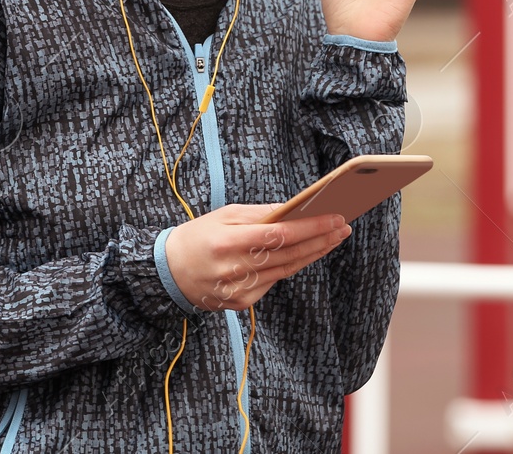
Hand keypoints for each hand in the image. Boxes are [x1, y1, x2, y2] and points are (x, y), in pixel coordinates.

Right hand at [163, 204, 351, 312]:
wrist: (168, 273)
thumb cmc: (198, 236)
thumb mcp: (223, 215)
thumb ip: (259, 213)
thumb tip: (292, 209)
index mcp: (228, 242)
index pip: (279, 235)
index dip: (310, 227)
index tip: (334, 217)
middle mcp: (235, 270)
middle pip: (288, 255)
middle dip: (320, 240)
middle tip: (343, 227)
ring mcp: (238, 291)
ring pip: (286, 270)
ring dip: (313, 253)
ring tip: (334, 237)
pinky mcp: (240, 303)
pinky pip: (273, 282)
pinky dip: (292, 266)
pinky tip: (308, 253)